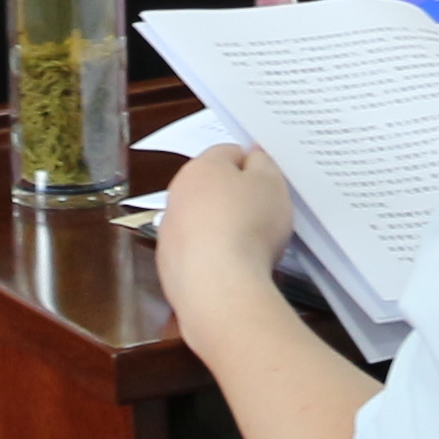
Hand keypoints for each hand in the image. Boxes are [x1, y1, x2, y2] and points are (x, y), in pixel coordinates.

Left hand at [153, 142, 296, 296]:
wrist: (220, 286)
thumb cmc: (248, 227)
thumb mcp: (271, 183)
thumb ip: (263, 162)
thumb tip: (252, 156)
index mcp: (201, 168)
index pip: (228, 153)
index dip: (252, 166)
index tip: (268, 184)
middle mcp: (177, 195)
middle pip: (210, 188)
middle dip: (234, 198)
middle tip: (262, 215)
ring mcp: (168, 231)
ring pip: (200, 221)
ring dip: (220, 228)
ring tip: (248, 246)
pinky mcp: (168, 265)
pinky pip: (194, 252)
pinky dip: (210, 257)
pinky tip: (230, 267)